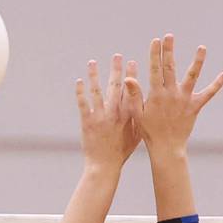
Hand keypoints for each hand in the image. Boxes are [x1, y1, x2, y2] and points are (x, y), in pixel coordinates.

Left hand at [76, 54, 140, 174]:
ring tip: (92, 63)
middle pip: (115, 87)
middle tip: (117, 56)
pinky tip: (79, 81)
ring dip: (94, 76)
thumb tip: (143, 105)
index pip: (131, 92)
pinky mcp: (87, 122)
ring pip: (97, 92)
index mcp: (127, 116)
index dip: (132, 76)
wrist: (104, 166)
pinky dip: (81, 92)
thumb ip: (138, 119)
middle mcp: (114, 114)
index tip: (132, 62)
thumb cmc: (120, 152)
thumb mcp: (135, 136)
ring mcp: (100, 117)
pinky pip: (83, 104)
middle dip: (116, 70)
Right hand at [124, 34, 222, 156]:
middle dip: (169, 51)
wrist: (166, 147)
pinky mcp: (195, 107)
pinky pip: (208, 94)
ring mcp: (184, 99)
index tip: (155, 41)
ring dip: (197, 62)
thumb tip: (128, 78)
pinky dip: (216, 85)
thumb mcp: (137, 114)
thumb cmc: (150, 132)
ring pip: (192, 77)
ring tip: (202, 48)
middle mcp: (171, 94)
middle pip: (170, 68)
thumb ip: (133, 95)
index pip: (155, 70)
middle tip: (169, 36)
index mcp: (156, 95)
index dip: (155, 55)